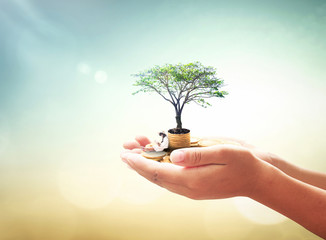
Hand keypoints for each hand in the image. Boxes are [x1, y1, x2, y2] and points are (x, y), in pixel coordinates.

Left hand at [121, 136, 269, 199]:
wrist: (256, 179)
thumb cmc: (242, 163)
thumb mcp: (222, 153)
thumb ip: (196, 155)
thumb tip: (173, 155)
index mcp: (193, 180)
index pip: (158, 172)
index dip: (140, 163)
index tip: (126, 154)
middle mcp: (188, 188)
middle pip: (156, 177)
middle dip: (138, 163)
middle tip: (124, 150)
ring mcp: (191, 189)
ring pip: (162, 178)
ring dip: (147, 165)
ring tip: (136, 149)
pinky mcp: (194, 186)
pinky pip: (171, 178)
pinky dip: (160, 168)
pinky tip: (156, 157)